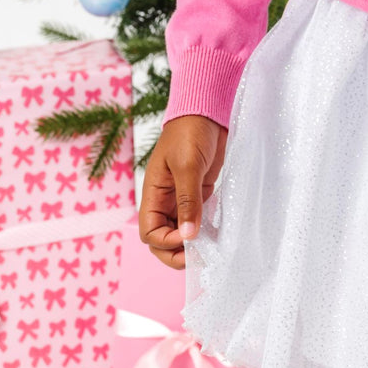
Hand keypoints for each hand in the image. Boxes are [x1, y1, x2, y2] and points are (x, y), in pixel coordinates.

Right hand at [138, 115, 227, 269]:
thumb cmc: (190, 132)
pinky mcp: (199, 194)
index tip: (188, 237)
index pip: (150, 233)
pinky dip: (204, 231)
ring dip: (192, 245)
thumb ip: (188, 201)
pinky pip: (197, 220)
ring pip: (181, 233)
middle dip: (176, 253)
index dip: (165, 242)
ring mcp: (182, 199)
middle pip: (162, 240)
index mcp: (153, 195)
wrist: (206, 111)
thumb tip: (188, 235)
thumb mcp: (187, 166)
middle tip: (200, 255)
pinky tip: (218, 234)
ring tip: (211, 249)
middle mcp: (165, 201)